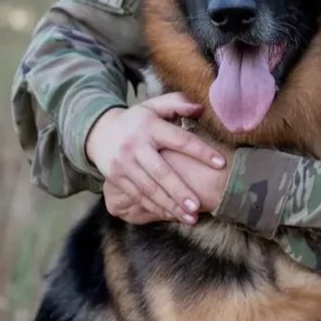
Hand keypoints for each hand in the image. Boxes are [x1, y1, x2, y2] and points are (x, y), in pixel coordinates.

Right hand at [86, 93, 226, 223]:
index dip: (201, 151)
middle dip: (180, 191)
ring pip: (150, 189)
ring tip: (190, 218)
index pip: (180, 140)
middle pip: (161, 172)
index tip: (221, 163)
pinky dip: (155, 208)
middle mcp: (136, 146)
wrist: (99, 131)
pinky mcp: (116, 178)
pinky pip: (138, 196)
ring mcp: (124, 164)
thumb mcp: (155, 105)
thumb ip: (178, 103)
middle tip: (198, 205)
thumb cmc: (137, 119)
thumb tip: (201, 108)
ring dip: (170, 205)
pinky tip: (172, 215)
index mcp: (150, 126)